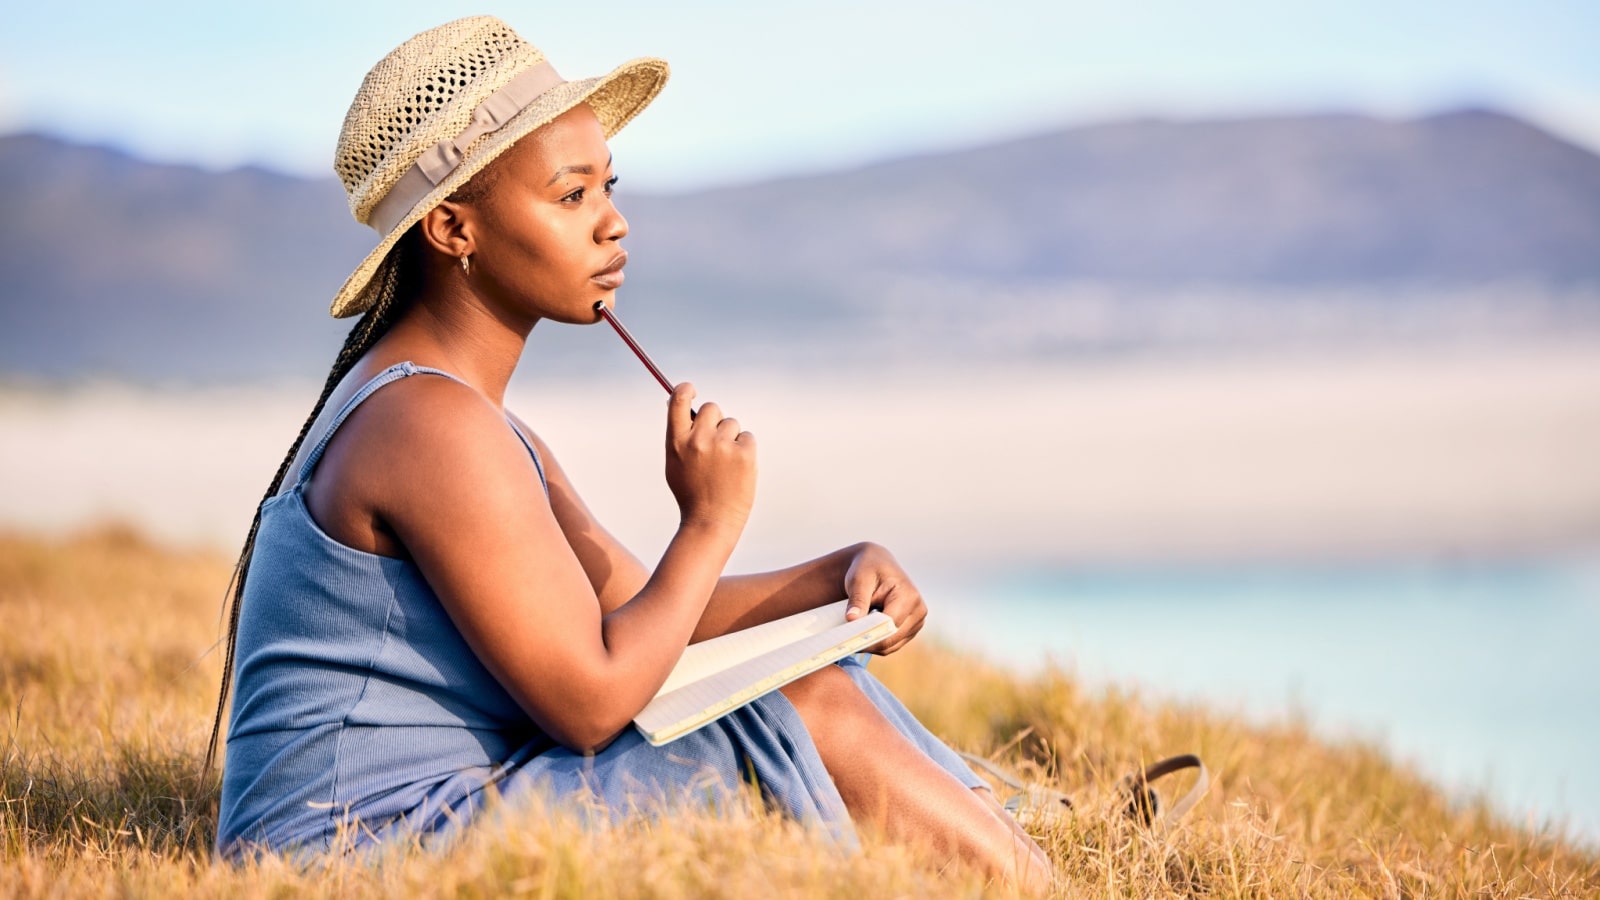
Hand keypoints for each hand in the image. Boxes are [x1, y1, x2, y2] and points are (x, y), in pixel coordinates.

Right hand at [664, 382, 756, 531]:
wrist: (710, 521)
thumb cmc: (691, 494)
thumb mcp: (674, 463)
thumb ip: (678, 436)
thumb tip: (680, 404)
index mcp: (677, 441)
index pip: (679, 400)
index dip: (686, 390)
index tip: (692, 390)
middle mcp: (698, 440)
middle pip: (712, 408)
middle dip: (715, 421)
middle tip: (715, 444)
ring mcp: (722, 446)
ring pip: (732, 424)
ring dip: (730, 438)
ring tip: (725, 465)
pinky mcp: (744, 454)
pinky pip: (747, 437)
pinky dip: (744, 450)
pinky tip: (736, 469)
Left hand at [843, 542, 925, 654]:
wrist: (876, 565)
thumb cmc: (868, 569)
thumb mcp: (859, 580)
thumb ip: (858, 600)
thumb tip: (852, 619)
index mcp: (909, 596)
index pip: (890, 625)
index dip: (869, 633)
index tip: (848, 638)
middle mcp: (918, 611)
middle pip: (891, 639)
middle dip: (868, 641)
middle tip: (845, 640)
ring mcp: (917, 622)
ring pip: (891, 646)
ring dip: (871, 644)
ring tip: (852, 633)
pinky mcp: (910, 630)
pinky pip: (891, 646)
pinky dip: (876, 643)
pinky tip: (862, 633)